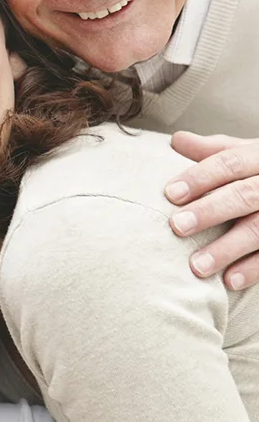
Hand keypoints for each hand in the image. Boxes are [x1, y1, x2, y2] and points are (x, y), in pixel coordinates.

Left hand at [166, 132, 258, 289]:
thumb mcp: (250, 154)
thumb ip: (216, 150)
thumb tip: (177, 141)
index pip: (230, 162)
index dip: (200, 177)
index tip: (171, 194)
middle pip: (245, 195)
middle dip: (210, 211)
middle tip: (178, 226)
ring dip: (228, 249)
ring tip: (197, 266)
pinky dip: (254, 269)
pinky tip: (230, 281)